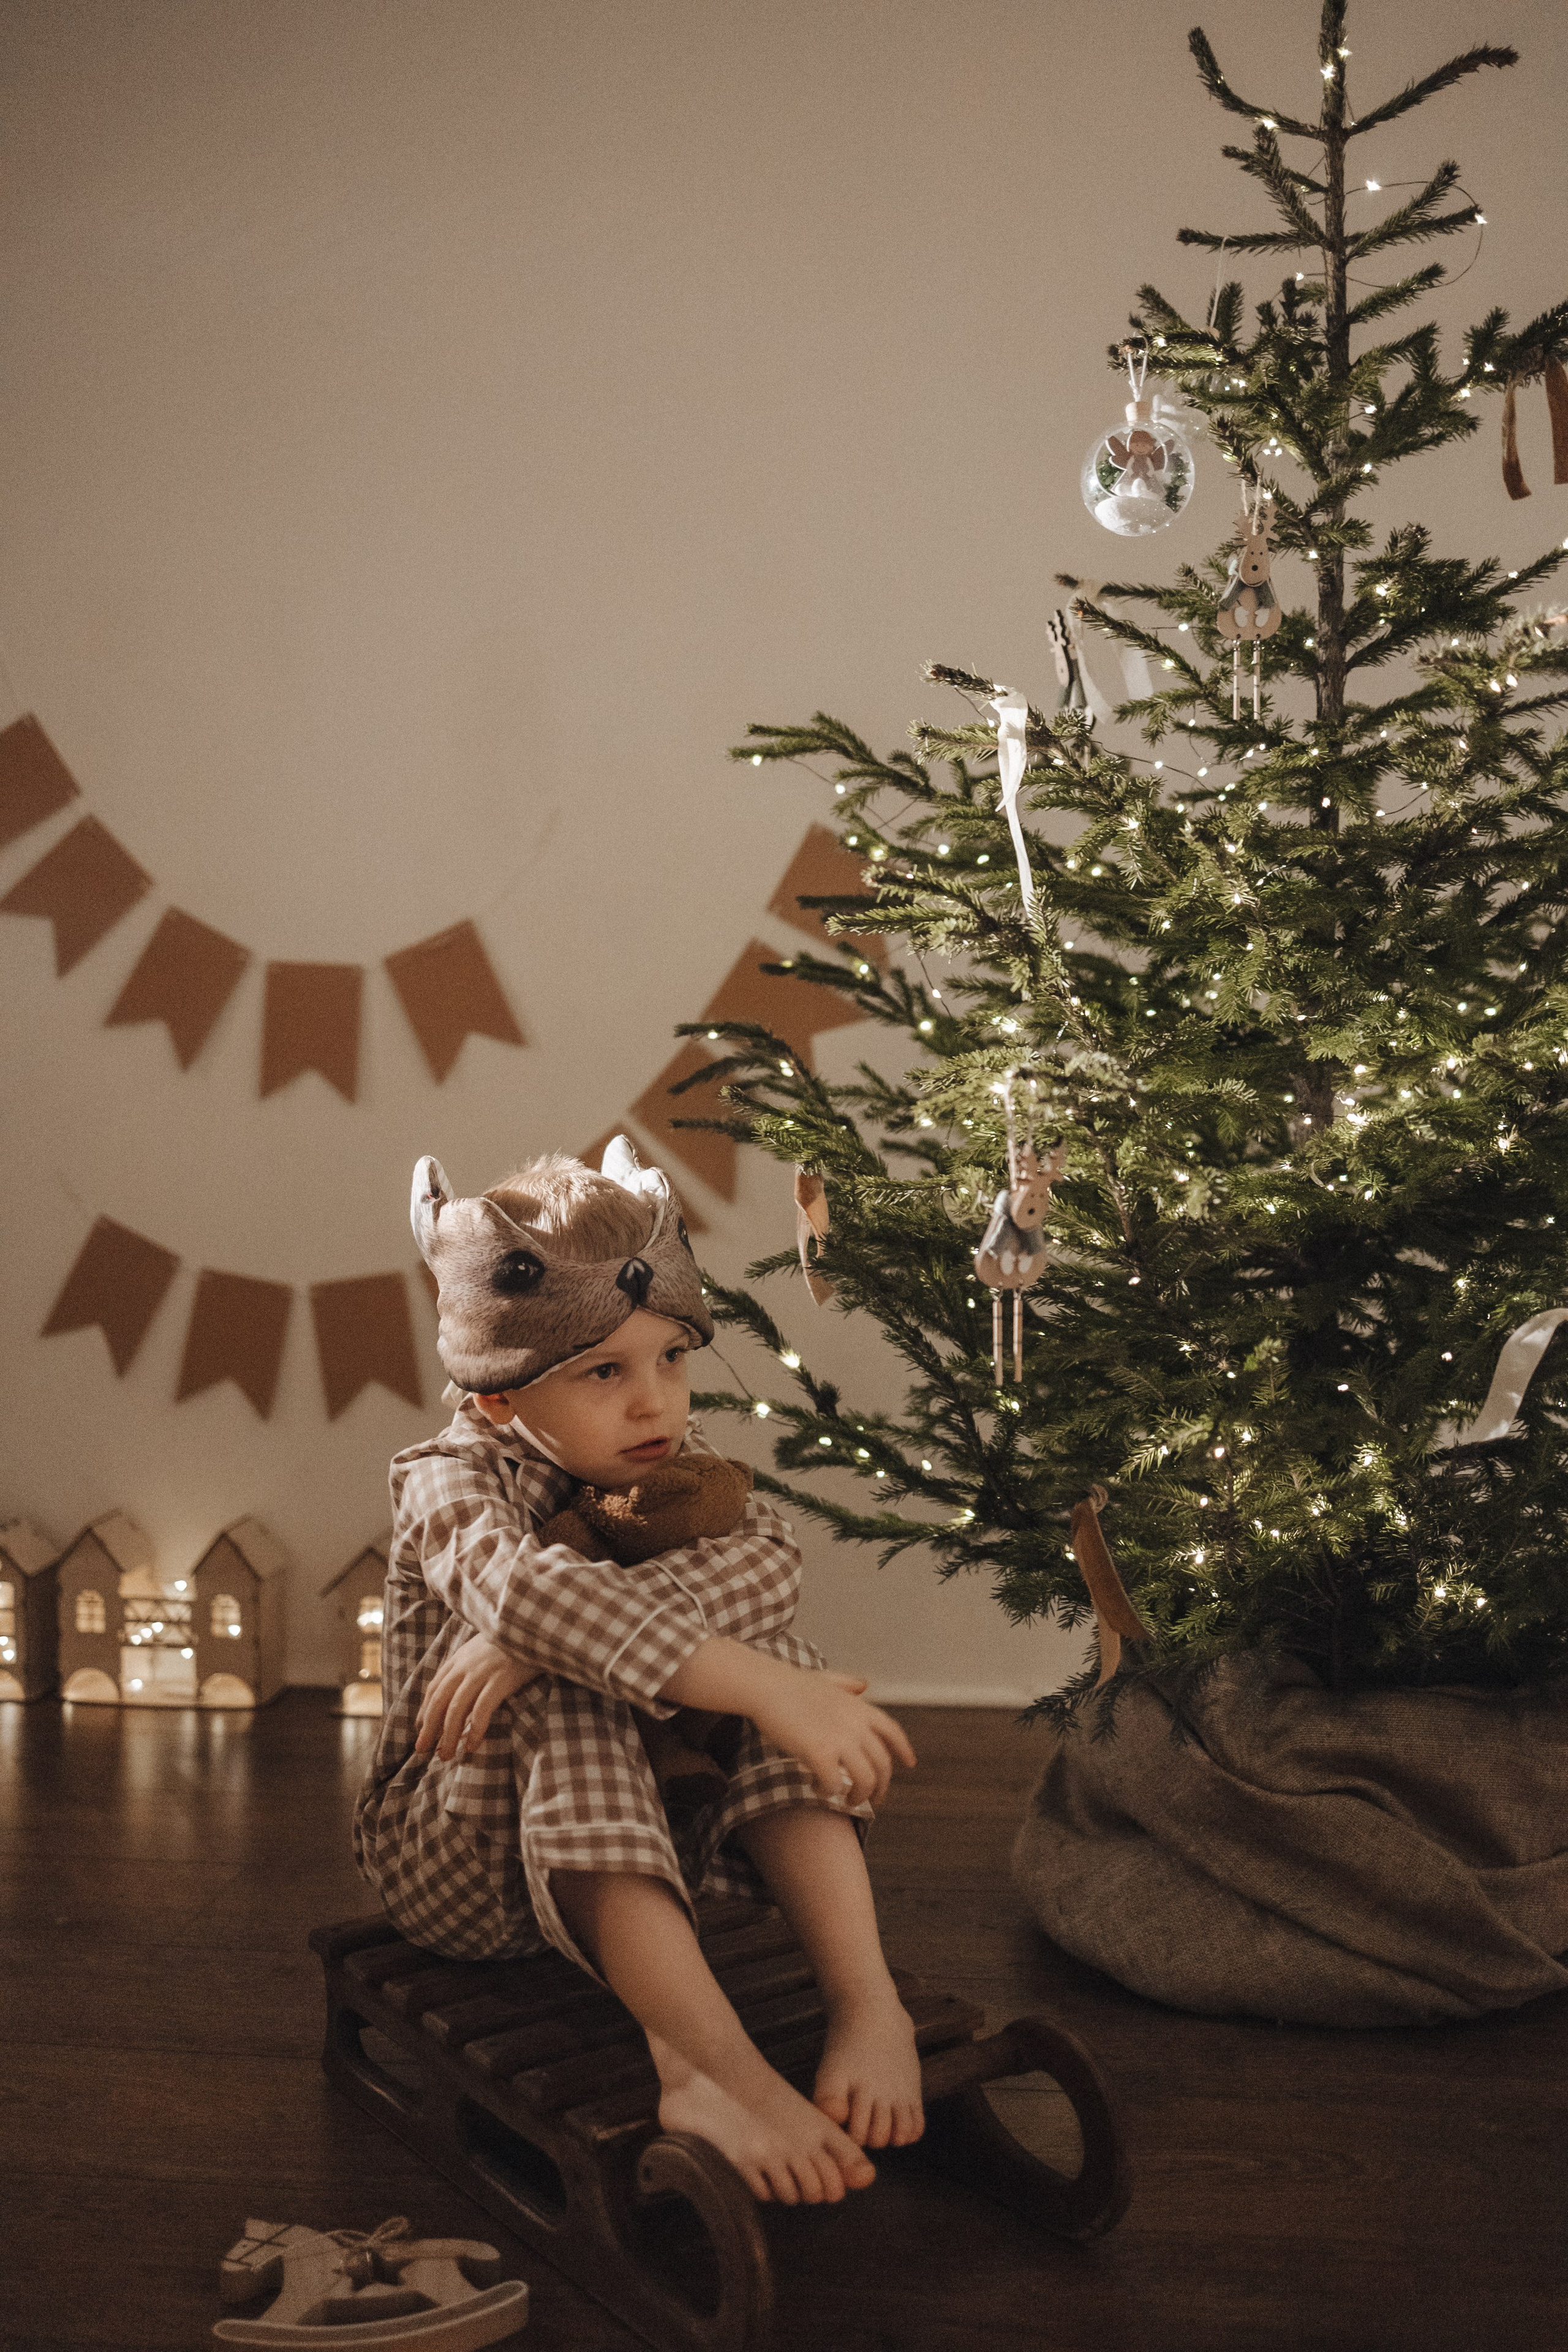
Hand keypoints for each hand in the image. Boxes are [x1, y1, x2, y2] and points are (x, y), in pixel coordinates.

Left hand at [414, 1632, 537, 1761]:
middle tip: (423, 1750)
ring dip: (448, 1736)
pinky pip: (481, 1710)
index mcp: (458, 1658)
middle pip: (439, 1701)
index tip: (420, 1730)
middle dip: (429, 1729)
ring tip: (446, 1756)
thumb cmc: (511, 1641)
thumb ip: (468, 1665)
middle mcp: (465, 1666)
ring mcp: (482, 1673)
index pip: (434, 1689)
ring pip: (456, 1709)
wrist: (534, 1627)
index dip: (424, 1712)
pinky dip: (474, 1730)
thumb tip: (457, 1691)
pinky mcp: (500, 1680)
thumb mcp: (481, 1648)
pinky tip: (471, 1746)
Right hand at [749, 1666, 916, 1809]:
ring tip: (845, 1800)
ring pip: (865, 1780)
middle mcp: (856, 1725)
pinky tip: (816, 1788)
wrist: (767, 1686)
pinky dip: (827, 1792)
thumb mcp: (826, 1679)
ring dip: (857, 1796)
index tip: (910, 1764)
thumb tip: (865, 1684)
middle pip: (882, 1764)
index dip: (903, 1749)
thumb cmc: (790, 1683)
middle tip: (870, 1800)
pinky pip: (834, 1785)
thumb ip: (846, 1683)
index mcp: (859, 1707)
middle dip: (880, 1787)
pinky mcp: (820, 1753)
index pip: (892, 1731)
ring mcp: (840, 1739)